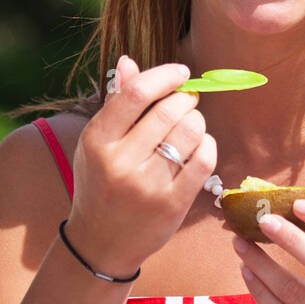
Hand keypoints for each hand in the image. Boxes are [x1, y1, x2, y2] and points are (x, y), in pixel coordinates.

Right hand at [65, 56, 216, 279]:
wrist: (100, 243)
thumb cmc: (100, 183)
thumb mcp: (96, 144)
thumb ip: (115, 103)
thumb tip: (129, 61)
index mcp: (97, 141)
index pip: (135, 93)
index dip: (164, 75)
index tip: (180, 72)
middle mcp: (120, 162)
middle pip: (168, 110)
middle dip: (186, 98)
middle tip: (188, 100)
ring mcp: (147, 185)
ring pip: (191, 132)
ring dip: (198, 121)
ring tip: (191, 125)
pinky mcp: (172, 204)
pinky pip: (205, 159)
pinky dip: (208, 145)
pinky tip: (200, 146)